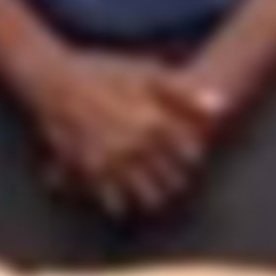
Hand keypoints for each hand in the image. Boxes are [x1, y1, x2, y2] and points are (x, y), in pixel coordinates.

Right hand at [24, 50, 212, 214]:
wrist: (53, 79)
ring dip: (153, 196)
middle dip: (177, 180)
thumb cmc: (103, 71)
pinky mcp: (89, 170)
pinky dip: (120, 203)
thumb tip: (223, 109)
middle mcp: (138, 145)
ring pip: (147, 196)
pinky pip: (112, 200)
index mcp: (156, 120)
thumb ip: (185, 93)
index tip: (190, 155)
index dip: (193, 155)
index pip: (192, 154)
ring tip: (153, 193)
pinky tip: (122, 201)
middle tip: (173, 178)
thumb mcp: (146, 71)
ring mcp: (113, 160)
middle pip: (173, 180)